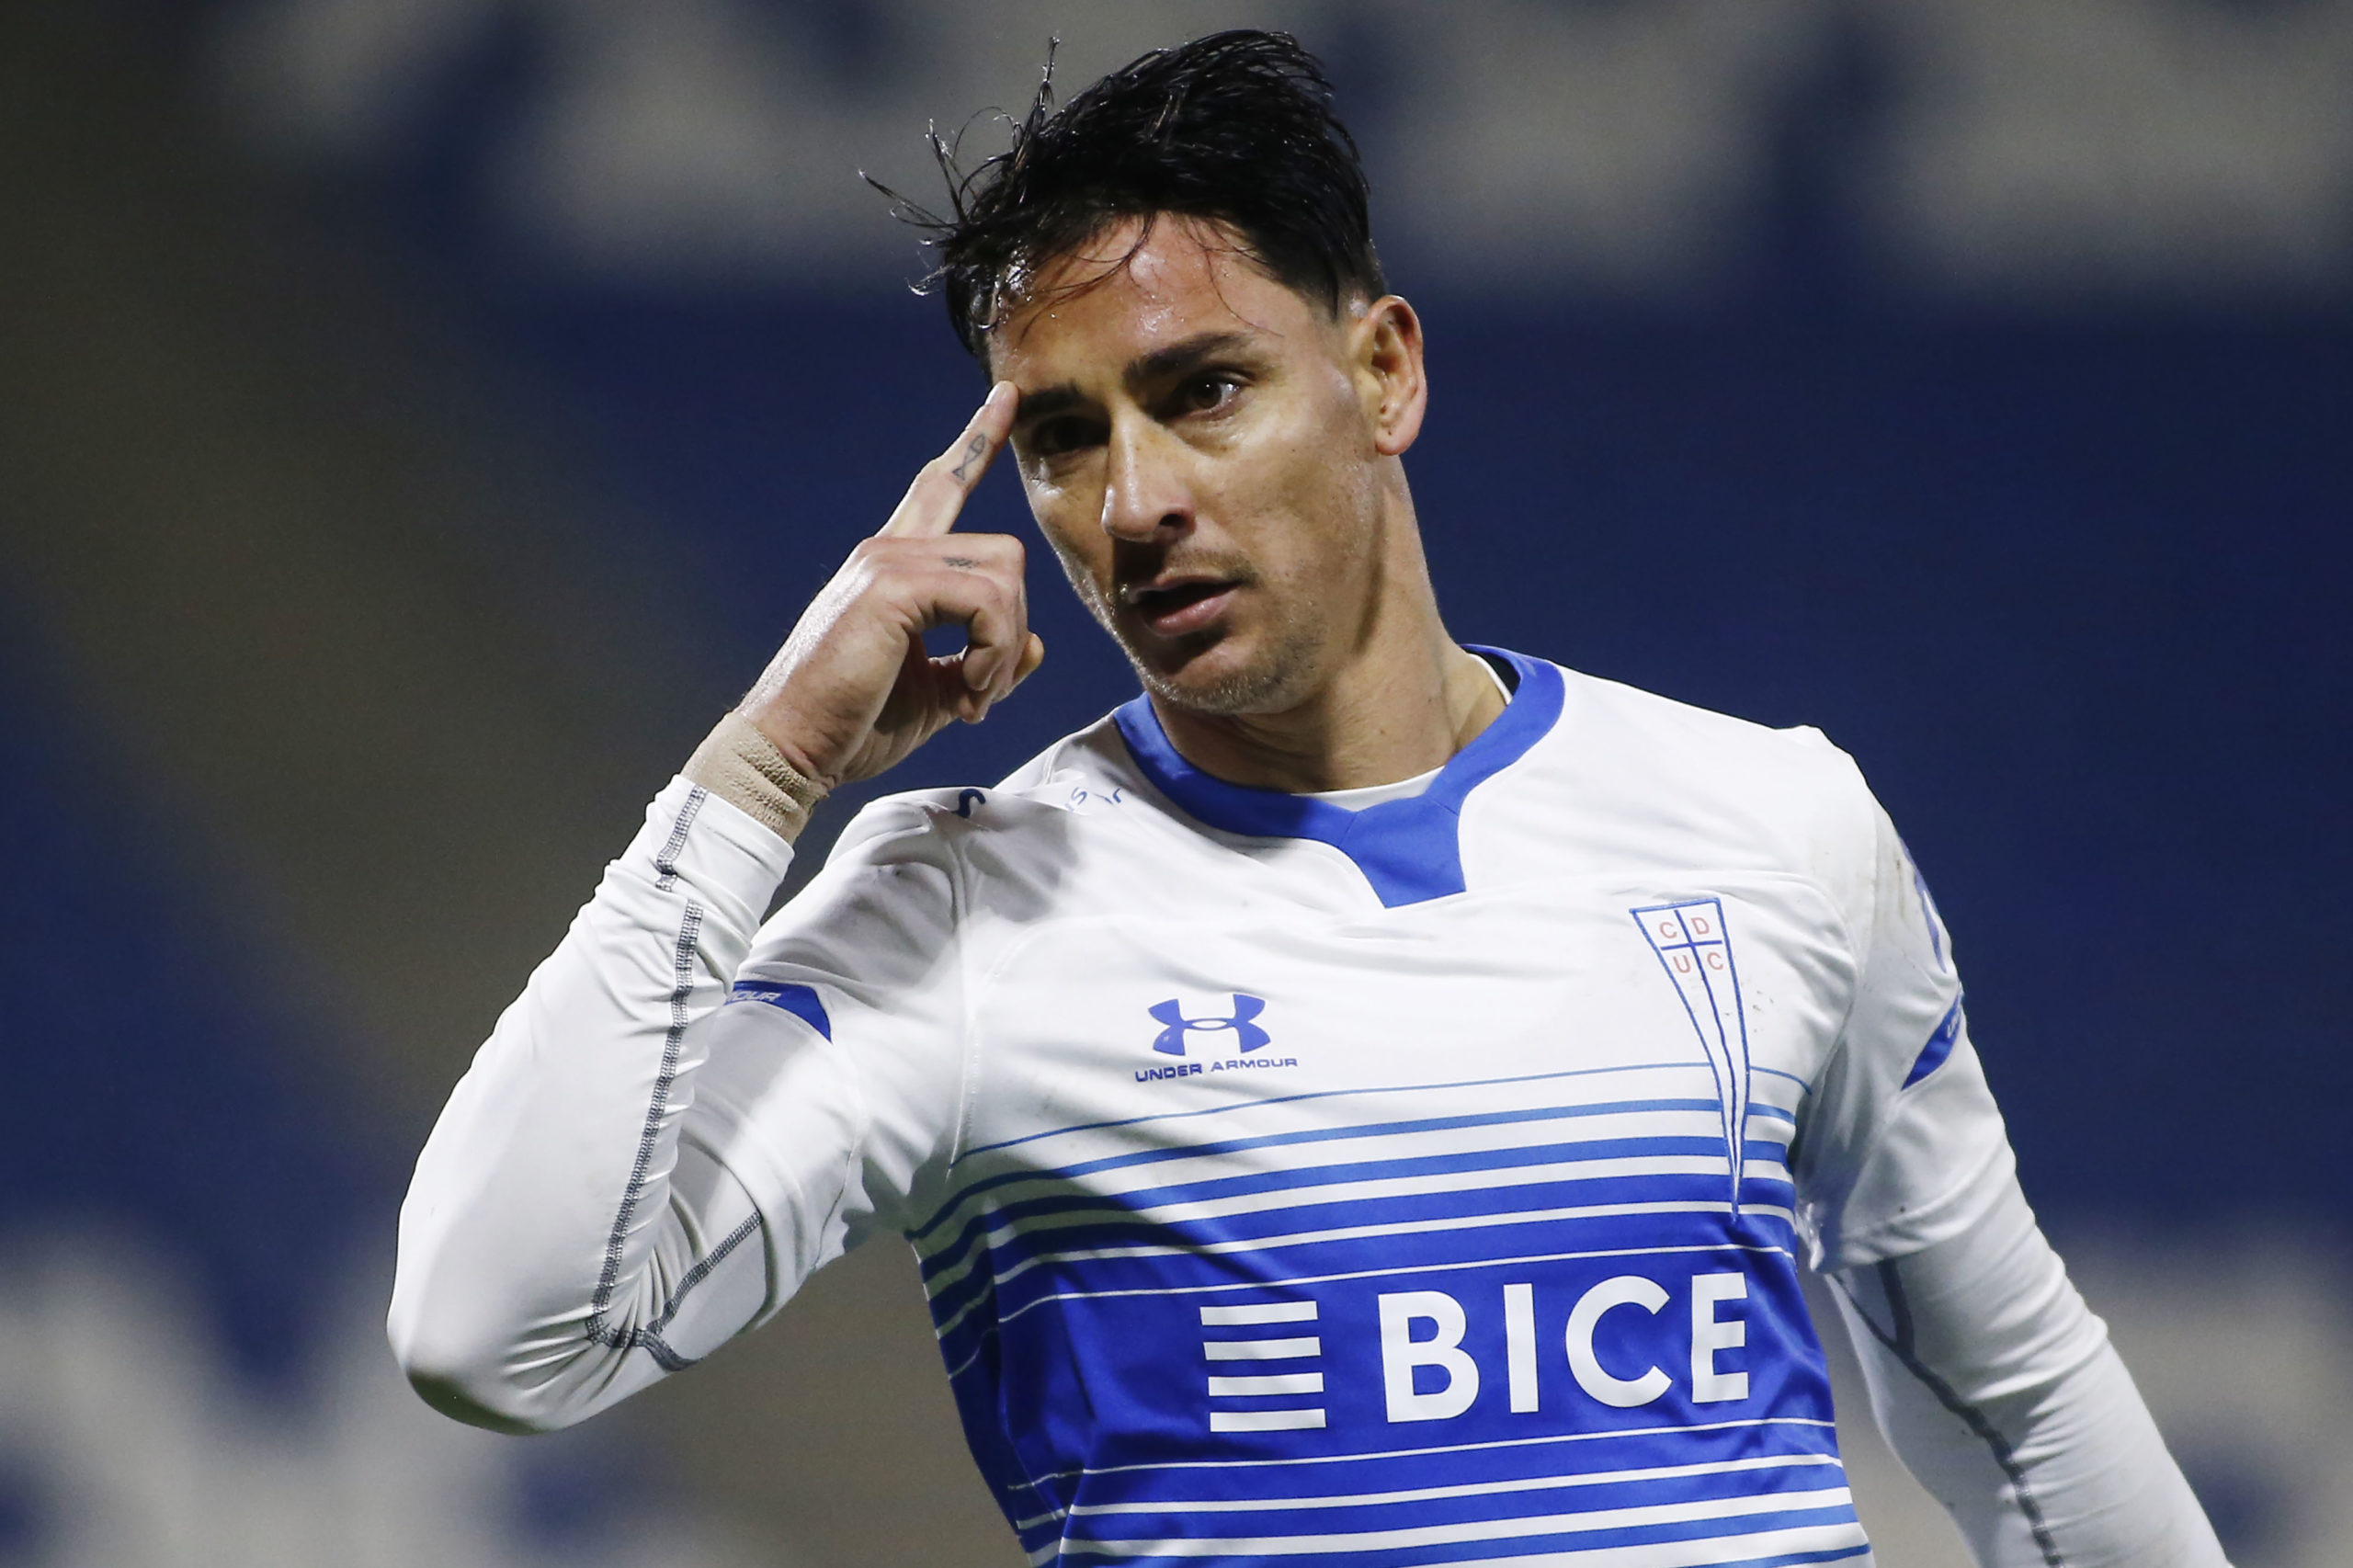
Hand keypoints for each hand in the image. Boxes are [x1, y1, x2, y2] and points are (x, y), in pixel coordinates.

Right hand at [735, 383, 1045, 790]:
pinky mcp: (891, 588)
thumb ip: (984, 661)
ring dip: (1004, 648)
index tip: (1007, 398)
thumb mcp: (936, 693)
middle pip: (1004, 553)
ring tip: (972, 699)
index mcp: (894, 567)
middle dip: (1013, 629)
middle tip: (984, 692)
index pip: (941, 486)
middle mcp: (889, 551)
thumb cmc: (852, 725)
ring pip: (1004, 576)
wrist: (794, 750)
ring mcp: (888, 563)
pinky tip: (968, 696)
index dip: (977, 442)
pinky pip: (987, 601)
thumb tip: (1034, 646)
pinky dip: (994, 653)